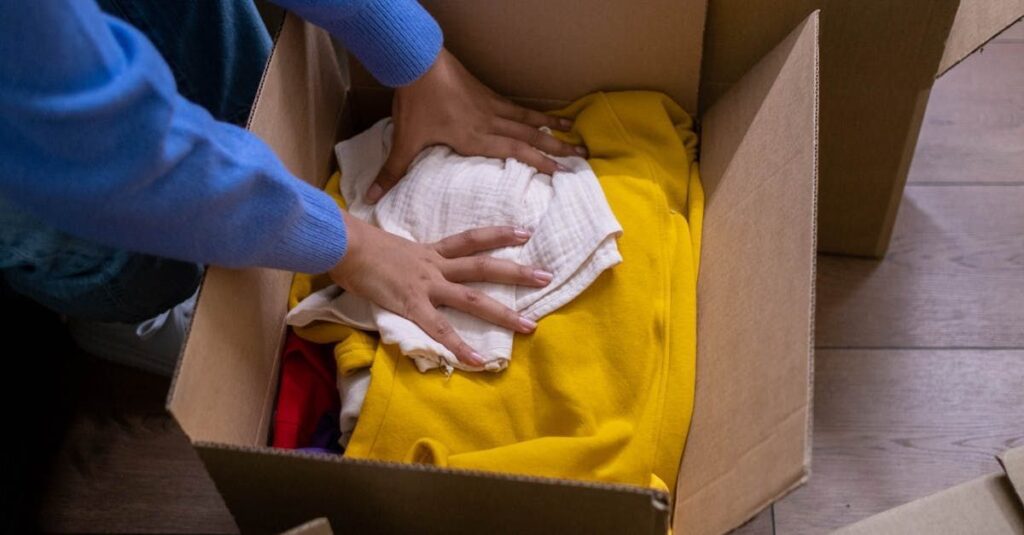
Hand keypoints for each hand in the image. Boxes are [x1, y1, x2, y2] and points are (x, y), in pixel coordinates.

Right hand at [329, 212, 552, 365]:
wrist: (340, 242)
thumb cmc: (355, 244)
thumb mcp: (388, 247)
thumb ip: (403, 257)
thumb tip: (404, 263)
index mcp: (429, 252)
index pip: (471, 239)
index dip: (498, 234)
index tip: (525, 232)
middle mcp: (434, 266)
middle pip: (483, 267)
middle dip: (516, 272)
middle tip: (547, 276)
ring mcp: (425, 285)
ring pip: (472, 298)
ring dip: (503, 312)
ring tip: (531, 326)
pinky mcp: (411, 304)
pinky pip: (440, 329)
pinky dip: (459, 347)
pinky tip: (478, 361)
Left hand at [365, 48, 587, 203]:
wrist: (417, 62)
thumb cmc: (415, 103)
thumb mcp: (404, 140)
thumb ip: (392, 171)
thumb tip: (370, 198)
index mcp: (473, 138)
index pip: (514, 151)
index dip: (538, 162)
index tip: (561, 173)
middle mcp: (488, 123)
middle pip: (529, 137)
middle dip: (556, 149)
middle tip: (581, 158)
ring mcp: (490, 106)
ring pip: (528, 120)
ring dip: (553, 129)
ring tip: (576, 136)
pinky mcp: (486, 94)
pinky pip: (517, 107)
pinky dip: (536, 114)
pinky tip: (547, 117)